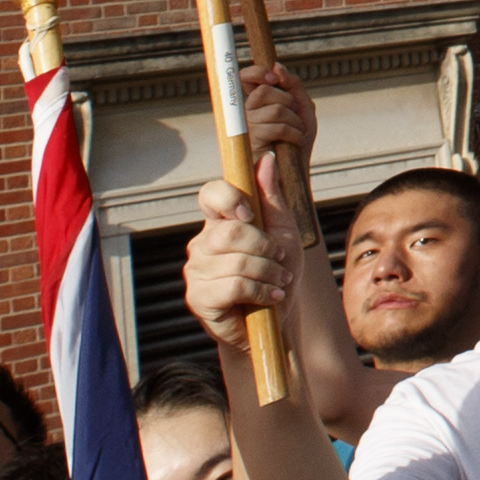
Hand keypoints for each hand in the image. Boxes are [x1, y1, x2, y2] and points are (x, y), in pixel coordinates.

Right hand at [185, 170, 298, 354]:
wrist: (277, 320)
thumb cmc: (278, 272)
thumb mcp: (283, 231)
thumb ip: (272, 198)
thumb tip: (266, 158)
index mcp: (219, 222)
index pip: (209, 194)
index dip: (229, 197)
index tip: (252, 213)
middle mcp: (202, 244)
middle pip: (229, 231)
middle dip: (264, 245)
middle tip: (279, 257)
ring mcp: (197, 272)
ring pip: (236, 260)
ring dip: (268, 271)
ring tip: (278, 280)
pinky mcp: (198, 298)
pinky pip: (233, 285)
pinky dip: (260, 290)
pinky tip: (269, 297)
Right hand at [239, 58, 318, 178]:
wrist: (295, 176)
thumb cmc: (298, 142)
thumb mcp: (302, 108)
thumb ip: (292, 85)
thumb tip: (277, 67)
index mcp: (254, 105)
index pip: (244, 79)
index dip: (256, 72)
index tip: (274, 76)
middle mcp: (244, 116)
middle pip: (264, 91)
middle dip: (288, 101)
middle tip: (294, 117)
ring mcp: (245, 131)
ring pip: (276, 109)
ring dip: (295, 120)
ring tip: (296, 133)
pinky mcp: (250, 147)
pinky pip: (277, 127)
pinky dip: (294, 132)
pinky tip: (295, 142)